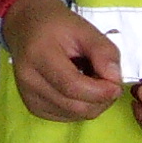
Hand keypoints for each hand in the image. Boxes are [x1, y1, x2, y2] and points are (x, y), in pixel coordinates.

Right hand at [2, 0, 124, 121]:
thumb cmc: (55, 25)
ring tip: (90, 80)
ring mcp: (29, 96)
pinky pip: (69, 117)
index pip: (73, 86)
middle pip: (77, 107)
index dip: (101, 91)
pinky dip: (81, 106)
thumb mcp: (84, 29)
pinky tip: (78, 89)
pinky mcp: (34, 107)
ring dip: (93, 103)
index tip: (116, 83)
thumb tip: (114, 80)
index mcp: (38, 55)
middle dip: (101, 98)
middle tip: (106, 80)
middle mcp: (28, 80)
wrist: (25, 26)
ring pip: (76, 115)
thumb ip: (103, 52)